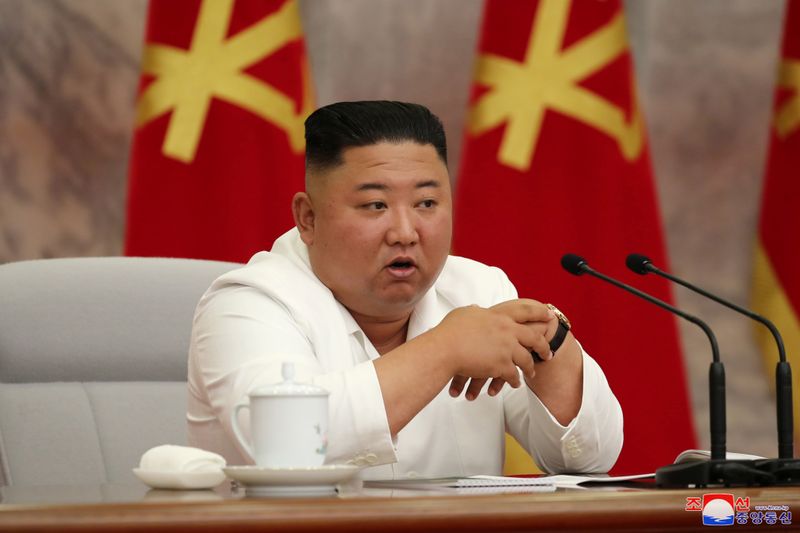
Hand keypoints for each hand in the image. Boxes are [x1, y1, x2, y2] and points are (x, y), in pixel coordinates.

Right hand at [435, 300, 552, 399]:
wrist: (445, 349)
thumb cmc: (450, 331)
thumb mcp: (465, 314)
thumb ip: (476, 312)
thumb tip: (477, 309)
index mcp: (499, 316)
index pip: (525, 311)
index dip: (539, 312)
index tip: (549, 315)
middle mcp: (507, 330)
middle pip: (533, 337)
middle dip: (543, 346)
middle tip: (548, 352)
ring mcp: (506, 348)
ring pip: (526, 359)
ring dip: (530, 368)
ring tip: (531, 373)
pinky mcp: (502, 365)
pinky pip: (514, 375)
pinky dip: (515, 380)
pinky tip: (515, 383)